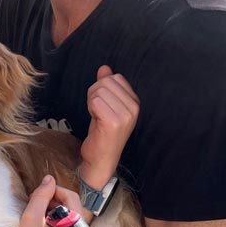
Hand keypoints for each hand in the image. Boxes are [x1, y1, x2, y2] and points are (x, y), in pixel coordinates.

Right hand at [0, 176, 81, 226]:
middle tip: (37, 203)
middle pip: (71, 211)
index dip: (57, 190)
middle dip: (55, 202)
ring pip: (67, 224)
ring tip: (36, 216)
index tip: (43, 191)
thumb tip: (49, 180)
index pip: (72, 198)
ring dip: (54, 215)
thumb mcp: (31, 216)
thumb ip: (41, 195)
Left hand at [80, 65, 138, 189]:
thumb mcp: (105, 105)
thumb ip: (106, 85)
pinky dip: (90, 109)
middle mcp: (134, 108)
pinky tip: (95, 121)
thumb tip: (105, 68)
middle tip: (97, 111)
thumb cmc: (102, 132)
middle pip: (106, 82)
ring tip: (96, 116)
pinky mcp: (114, 122)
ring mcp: (126, 115)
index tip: (102, 105)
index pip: (115, 78)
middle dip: (94, 93)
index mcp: (135, 102)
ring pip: (99, 91)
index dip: (102, 88)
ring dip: (91, 102)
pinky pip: (95, 101)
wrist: (100, 159)